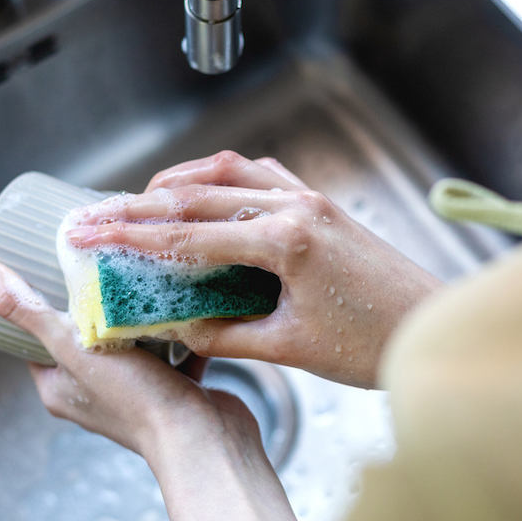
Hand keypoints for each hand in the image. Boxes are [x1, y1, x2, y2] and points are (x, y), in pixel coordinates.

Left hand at [0, 252, 310, 520]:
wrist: (207, 440)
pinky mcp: (175, 387)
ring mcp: (137, 391)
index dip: (38, 300)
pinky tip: (179, 294)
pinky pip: (169, 344)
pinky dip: (174, 323)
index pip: (36, 337)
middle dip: (91, 297)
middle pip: (84, 332)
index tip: (46, 263)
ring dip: (135, 309)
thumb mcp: (71, 345)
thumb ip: (25, 308)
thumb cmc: (136, 401)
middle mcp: (94, 393)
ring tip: (137, 270)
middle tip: (95, 258)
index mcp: (60, 388)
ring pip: (130, 337)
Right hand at [64, 151, 442, 387]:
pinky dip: (222, 180)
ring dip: (179, 182)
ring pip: (229, 172)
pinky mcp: (321, 203)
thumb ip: (225, 334)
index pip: (190, 234)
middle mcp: (297, 206)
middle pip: (199, 196)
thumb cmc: (374, 344)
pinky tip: (203, 194)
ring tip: (139, 199)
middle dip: (138, 206)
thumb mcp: (290, 348)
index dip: (131, 236)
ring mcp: (311, 198)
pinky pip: (261, 175)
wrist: (433, 330)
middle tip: (95, 214)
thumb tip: (176, 329)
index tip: (88, 234)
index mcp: (288, 241)